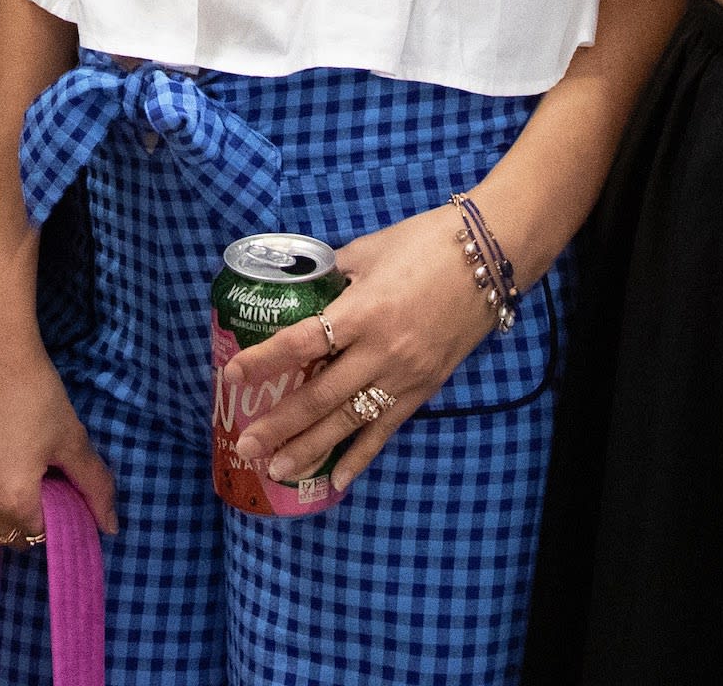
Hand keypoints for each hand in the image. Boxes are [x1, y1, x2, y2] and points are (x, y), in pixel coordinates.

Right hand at [0, 286, 118, 564]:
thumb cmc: (33, 390)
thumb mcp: (70, 437)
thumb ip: (93, 486)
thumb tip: (112, 527)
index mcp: (15, 499)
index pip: (40, 536)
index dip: (54, 524)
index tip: (61, 504)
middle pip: (8, 540)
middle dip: (27, 530)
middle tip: (40, 504)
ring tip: (11, 529)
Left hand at [221, 204, 505, 497]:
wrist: (490, 257)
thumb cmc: (425, 243)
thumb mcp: (368, 250)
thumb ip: (332, 275)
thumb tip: (299, 291)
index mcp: (363, 310)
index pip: (301, 343)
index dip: (264, 362)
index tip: (231, 376)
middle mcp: (382, 350)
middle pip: (321, 396)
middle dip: (280, 425)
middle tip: (246, 447)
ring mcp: (405, 375)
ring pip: (350, 421)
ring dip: (312, 448)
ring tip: (278, 470)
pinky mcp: (425, 388)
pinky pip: (387, 428)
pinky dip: (362, 456)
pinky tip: (338, 479)